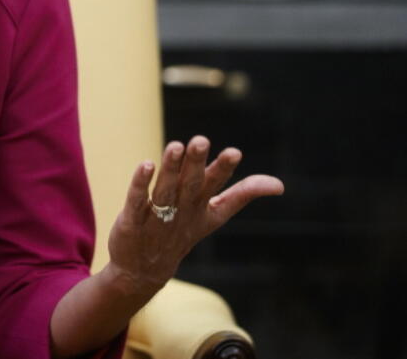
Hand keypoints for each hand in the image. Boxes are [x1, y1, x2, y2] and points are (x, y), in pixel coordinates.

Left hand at [105, 135, 283, 297]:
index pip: (217, 189)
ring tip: (175, 145)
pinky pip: (136, 200)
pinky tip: (146, 165)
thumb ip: (241, 195)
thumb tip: (279, 185)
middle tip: (201, 140)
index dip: (224, 171)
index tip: (235, 152)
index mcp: (202, 210)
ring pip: (164, 191)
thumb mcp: (213, 216)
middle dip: (196, 163)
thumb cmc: (181, 233)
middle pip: (190, 185)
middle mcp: (182, 213)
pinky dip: (141, 184)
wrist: (144, 271)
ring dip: (170, 168)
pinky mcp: (132, 221)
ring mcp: (157, 218)